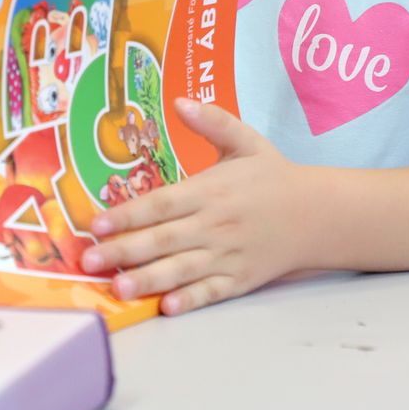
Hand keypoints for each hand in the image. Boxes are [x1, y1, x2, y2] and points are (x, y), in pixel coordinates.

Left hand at [80, 99, 311, 314]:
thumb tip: (180, 101)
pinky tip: (167, 308)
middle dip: (124, 251)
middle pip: (164, 240)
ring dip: (149, 280)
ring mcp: (229, 256)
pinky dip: (191, 300)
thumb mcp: (246, 141)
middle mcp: (216, 225)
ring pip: (183, 270)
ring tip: (118, 289)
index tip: (97, 223)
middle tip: (89, 261)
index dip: (128, 214)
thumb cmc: (273, 176)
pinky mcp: (241, 280)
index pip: (162, 204)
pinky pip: (212, 292)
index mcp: (211, 191)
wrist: (319, 214)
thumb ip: (213, 121)